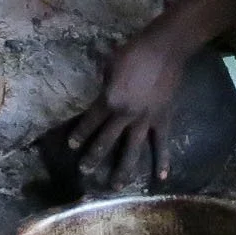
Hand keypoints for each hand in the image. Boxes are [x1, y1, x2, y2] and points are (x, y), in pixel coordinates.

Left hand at [67, 25, 190, 187]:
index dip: (80, 133)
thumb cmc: (133, 51)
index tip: (72, 145)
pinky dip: (163, 161)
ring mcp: (145, 120)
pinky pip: (162, 144)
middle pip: (107, 140)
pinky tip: (161, 178)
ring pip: (132, 150)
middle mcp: (125, 115)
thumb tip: (104, 93)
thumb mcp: (110, 63)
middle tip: (85, 172)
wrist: (164, 48)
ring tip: (116, 186)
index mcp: (110, 100)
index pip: (91, 121)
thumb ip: (105, 83)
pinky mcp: (163, 120)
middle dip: (94, 157)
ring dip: (123, 170)